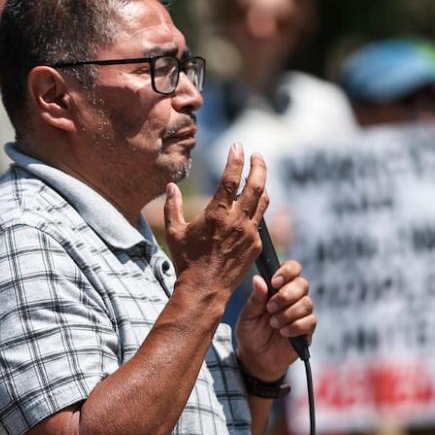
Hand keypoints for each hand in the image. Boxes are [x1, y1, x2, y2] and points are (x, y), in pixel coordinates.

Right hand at [164, 142, 267, 297]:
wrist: (205, 289)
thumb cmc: (187, 261)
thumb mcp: (175, 232)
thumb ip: (172, 207)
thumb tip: (171, 186)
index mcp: (217, 214)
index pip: (231, 178)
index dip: (235, 159)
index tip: (237, 146)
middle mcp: (237, 221)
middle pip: (256, 185)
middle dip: (258, 166)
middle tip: (257, 155)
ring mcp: (249, 233)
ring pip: (263, 201)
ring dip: (262, 184)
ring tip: (258, 175)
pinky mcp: (256, 245)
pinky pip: (260, 221)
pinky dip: (257, 208)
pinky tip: (252, 204)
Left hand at [236, 260, 315, 381]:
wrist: (256, 357)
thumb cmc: (251, 332)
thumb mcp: (248, 315)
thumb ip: (255, 299)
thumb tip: (258, 279)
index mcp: (279, 288)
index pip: (292, 269)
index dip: (287, 272)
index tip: (274, 282)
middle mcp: (294, 297)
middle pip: (303, 284)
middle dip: (286, 295)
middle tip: (270, 308)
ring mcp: (302, 313)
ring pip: (307, 303)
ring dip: (288, 313)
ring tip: (273, 323)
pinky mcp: (307, 330)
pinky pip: (310, 322)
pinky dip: (295, 327)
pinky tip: (283, 332)